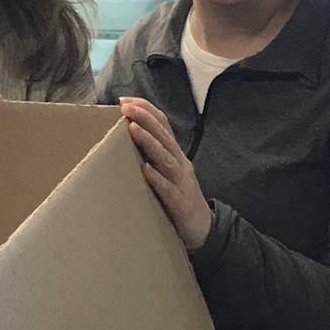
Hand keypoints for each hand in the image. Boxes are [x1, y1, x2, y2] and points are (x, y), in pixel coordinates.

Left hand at [119, 97, 212, 251]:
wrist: (203, 229)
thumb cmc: (179, 199)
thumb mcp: (169, 173)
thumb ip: (155, 156)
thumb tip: (130, 139)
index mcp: (176, 155)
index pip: (163, 125)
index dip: (146, 110)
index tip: (126, 100)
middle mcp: (181, 164)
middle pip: (164, 136)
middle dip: (145, 118)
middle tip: (127, 107)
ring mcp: (182, 183)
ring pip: (166, 158)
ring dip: (149, 142)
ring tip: (133, 129)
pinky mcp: (180, 203)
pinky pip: (168, 189)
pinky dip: (157, 179)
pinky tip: (145, 170)